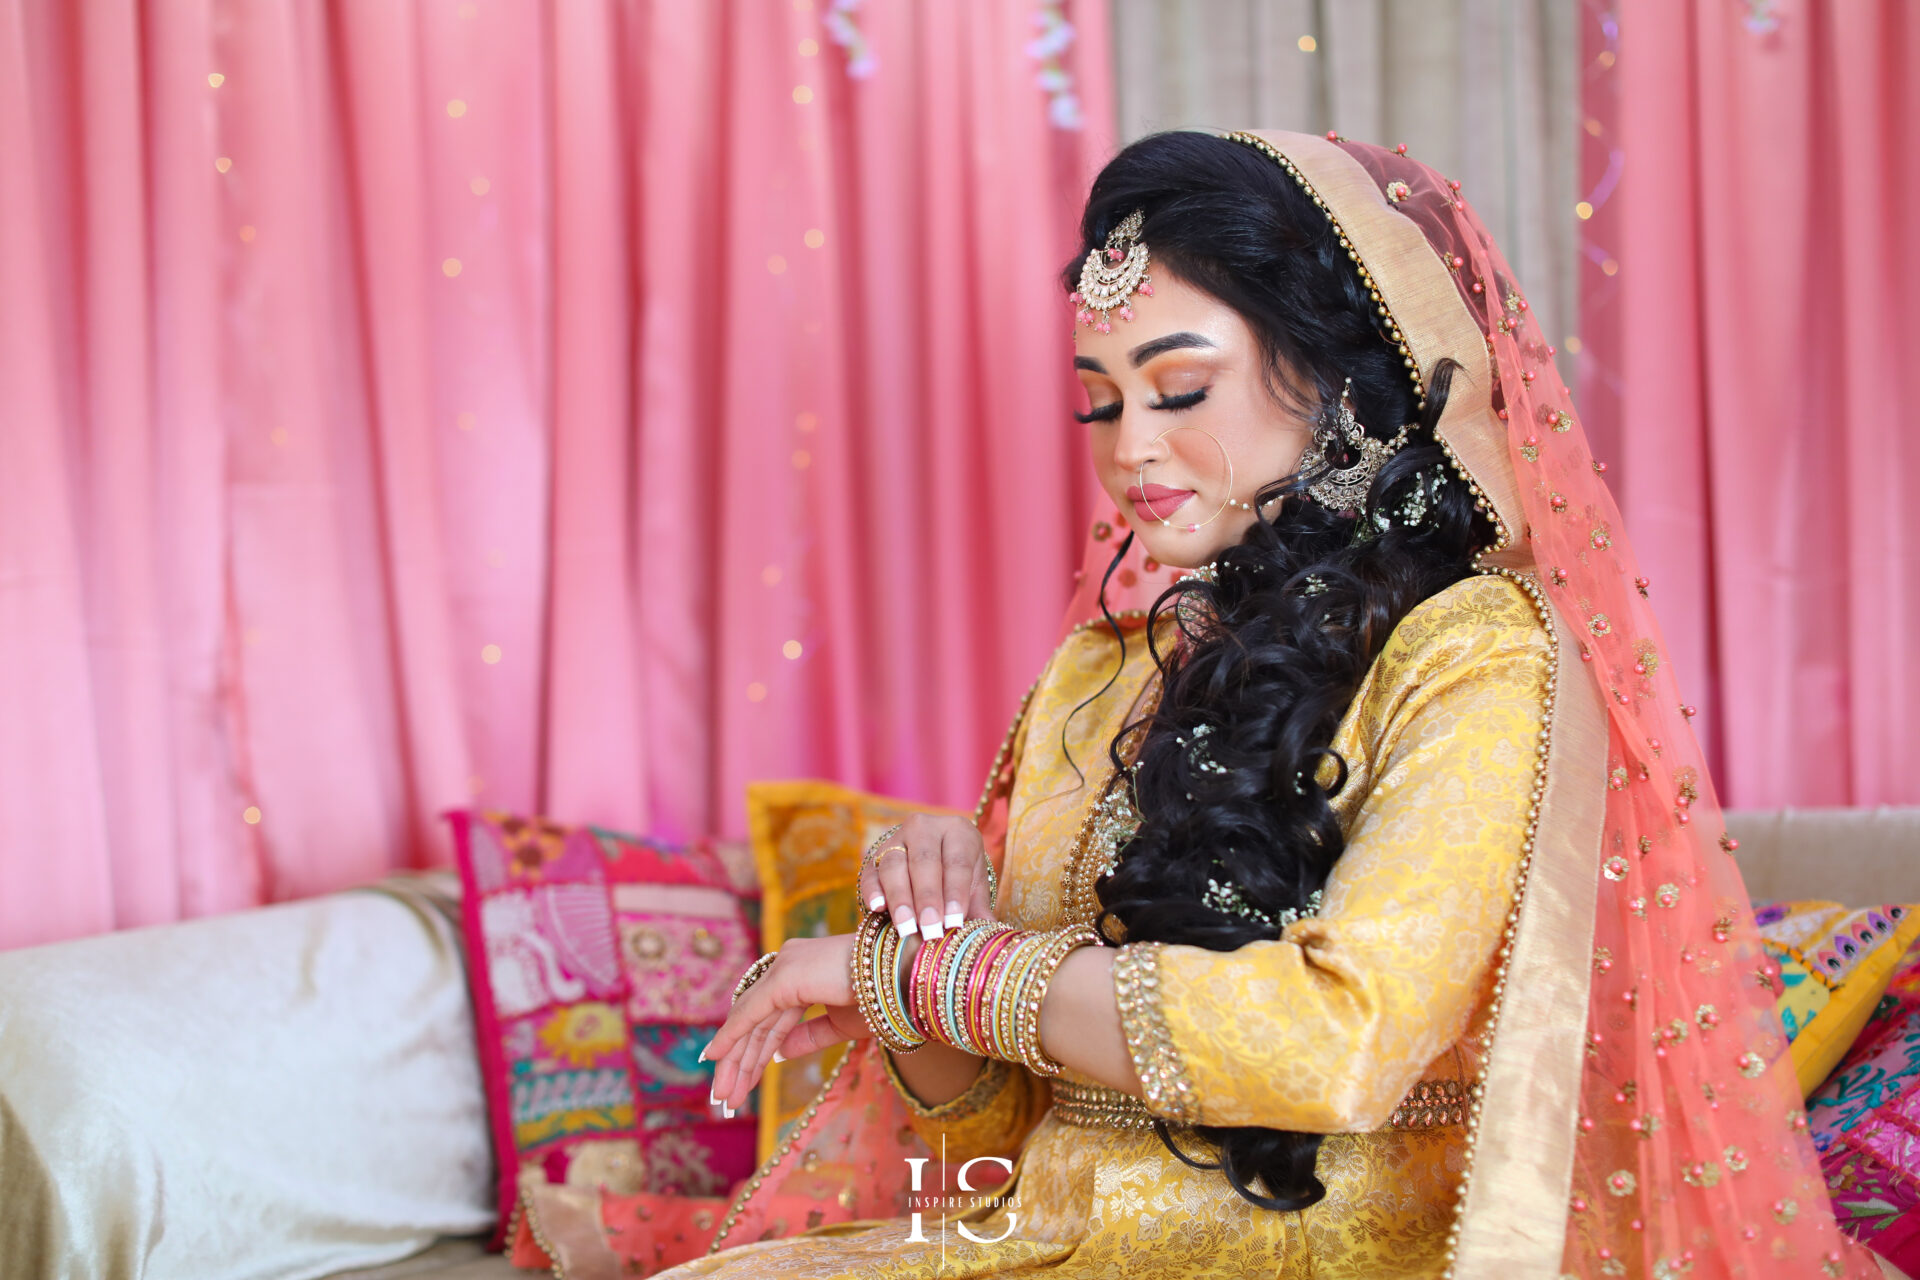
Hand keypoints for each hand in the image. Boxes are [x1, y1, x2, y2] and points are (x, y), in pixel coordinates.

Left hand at [700, 932, 870, 1114]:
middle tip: (727, 1097)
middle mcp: (788, 963)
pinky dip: (731, 1037)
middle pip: (757, 1021)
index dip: (756, 1051)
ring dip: (735, 1060)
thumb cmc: (883, 998)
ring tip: (725, 1095)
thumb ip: (806, 1038)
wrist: (906, 979)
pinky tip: (717, 1058)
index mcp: (802, 972)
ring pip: (750, 1021)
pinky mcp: (785, 978)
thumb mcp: (839, 1026)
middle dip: (741, 1062)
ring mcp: (785, 967)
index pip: (771, 1018)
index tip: (743, 1081)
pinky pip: (751, 1013)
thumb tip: (778, 1055)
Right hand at [859, 814, 996, 942]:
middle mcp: (925, 827)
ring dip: (900, 898)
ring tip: (907, 926)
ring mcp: (896, 838)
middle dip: (927, 897)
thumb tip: (989, 932)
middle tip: (930, 928)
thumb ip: (978, 907)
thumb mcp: (973, 885)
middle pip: (924, 861)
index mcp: (958, 830)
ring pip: (895, 865)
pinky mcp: (874, 854)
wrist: (930, 861)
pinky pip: (871, 872)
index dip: (955, 892)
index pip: (957, 862)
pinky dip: (873, 890)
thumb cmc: (958, 876)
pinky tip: (877, 908)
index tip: (954, 921)